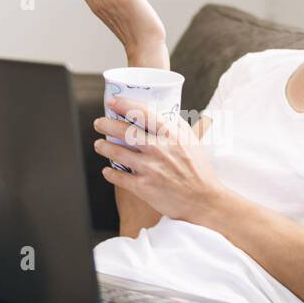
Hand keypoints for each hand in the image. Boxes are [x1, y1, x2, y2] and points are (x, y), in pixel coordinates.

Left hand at [91, 96, 224, 224]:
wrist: (204, 200)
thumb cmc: (199, 169)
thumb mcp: (191, 140)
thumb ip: (175, 125)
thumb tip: (161, 111)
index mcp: (171, 135)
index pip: (143, 113)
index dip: (124, 105)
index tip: (112, 102)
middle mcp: (159, 149)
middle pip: (125, 131)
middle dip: (107, 124)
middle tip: (99, 122)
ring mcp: (149, 168)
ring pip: (117, 153)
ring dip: (104, 147)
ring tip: (99, 144)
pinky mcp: (143, 187)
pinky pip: (119, 177)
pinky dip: (110, 173)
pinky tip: (107, 170)